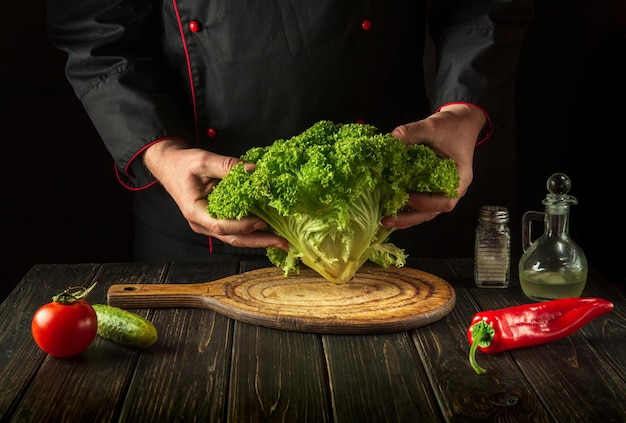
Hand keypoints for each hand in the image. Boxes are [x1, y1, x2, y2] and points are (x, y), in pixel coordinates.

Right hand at [143, 139, 288, 249]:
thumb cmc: (182, 164)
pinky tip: (268, 230)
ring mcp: (208, 224)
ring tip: (280, 240)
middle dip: (259, 242)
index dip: (244, 226)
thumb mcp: (203, 161)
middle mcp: (202, 224)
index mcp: (195, 212)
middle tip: (283, 242)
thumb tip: (255, 170)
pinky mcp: (216, 220)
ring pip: (235, 238)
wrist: (169, 165)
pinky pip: (235, 230)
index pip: (222, 225)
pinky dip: (252, 231)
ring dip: (258, 240)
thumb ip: (228, 166)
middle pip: (233, 239)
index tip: (263, 221)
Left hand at [381, 103, 485, 229]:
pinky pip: (421, 204)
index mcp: (459, 178)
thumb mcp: (433, 126)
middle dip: (410, 218)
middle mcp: (453, 189)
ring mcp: (443, 191)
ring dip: (406, 218)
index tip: (407, 198)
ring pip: (426, 212)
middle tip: (388, 220)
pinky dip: (407, 209)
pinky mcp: (432, 188)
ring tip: (385, 221)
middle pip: (433, 212)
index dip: (425, 203)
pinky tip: (390, 211)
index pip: (445, 200)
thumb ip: (413, 132)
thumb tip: (392, 139)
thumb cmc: (452, 126)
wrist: (460, 121)